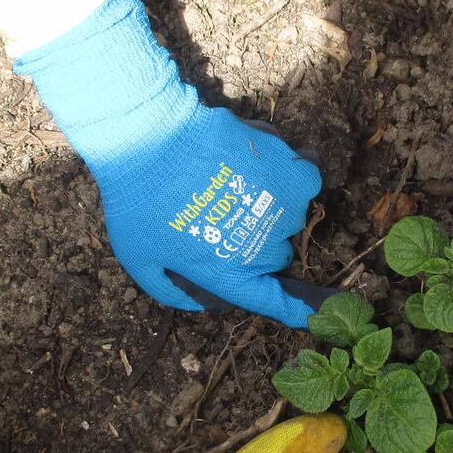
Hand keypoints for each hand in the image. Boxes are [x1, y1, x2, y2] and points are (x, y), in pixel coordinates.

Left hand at [14, 0, 328, 326]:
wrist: (151, 138)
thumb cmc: (140, 201)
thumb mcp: (139, 258)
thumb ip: (169, 290)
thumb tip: (201, 303)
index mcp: (233, 273)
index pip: (276, 303)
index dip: (296, 310)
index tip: (312, 315)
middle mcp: (266, 246)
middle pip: (276, 253)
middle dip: (257, 241)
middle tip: (225, 215)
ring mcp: (285, 207)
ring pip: (289, 213)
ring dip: (270, 202)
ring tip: (232, 179)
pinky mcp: (293, 170)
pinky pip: (304, 178)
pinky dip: (288, 172)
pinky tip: (259, 161)